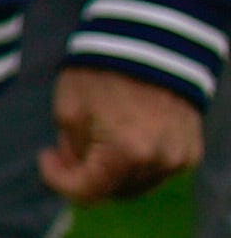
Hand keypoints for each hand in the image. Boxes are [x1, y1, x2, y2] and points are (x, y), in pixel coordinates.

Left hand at [50, 64, 210, 206]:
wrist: (151, 43)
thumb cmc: (102, 72)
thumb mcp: (69, 110)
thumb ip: (72, 152)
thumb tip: (80, 171)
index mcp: (126, 152)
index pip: (86, 193)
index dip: (58, 180)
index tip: (46, 156)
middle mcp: (158, 161)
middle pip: (112, 191)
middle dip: (85, 174)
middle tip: (67, 144)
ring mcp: (179, 157)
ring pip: (135, 183)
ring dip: (112, 170)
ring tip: (96, 133)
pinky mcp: (191, 150)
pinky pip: (157, 170)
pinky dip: (137, 161)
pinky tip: (124, 132)